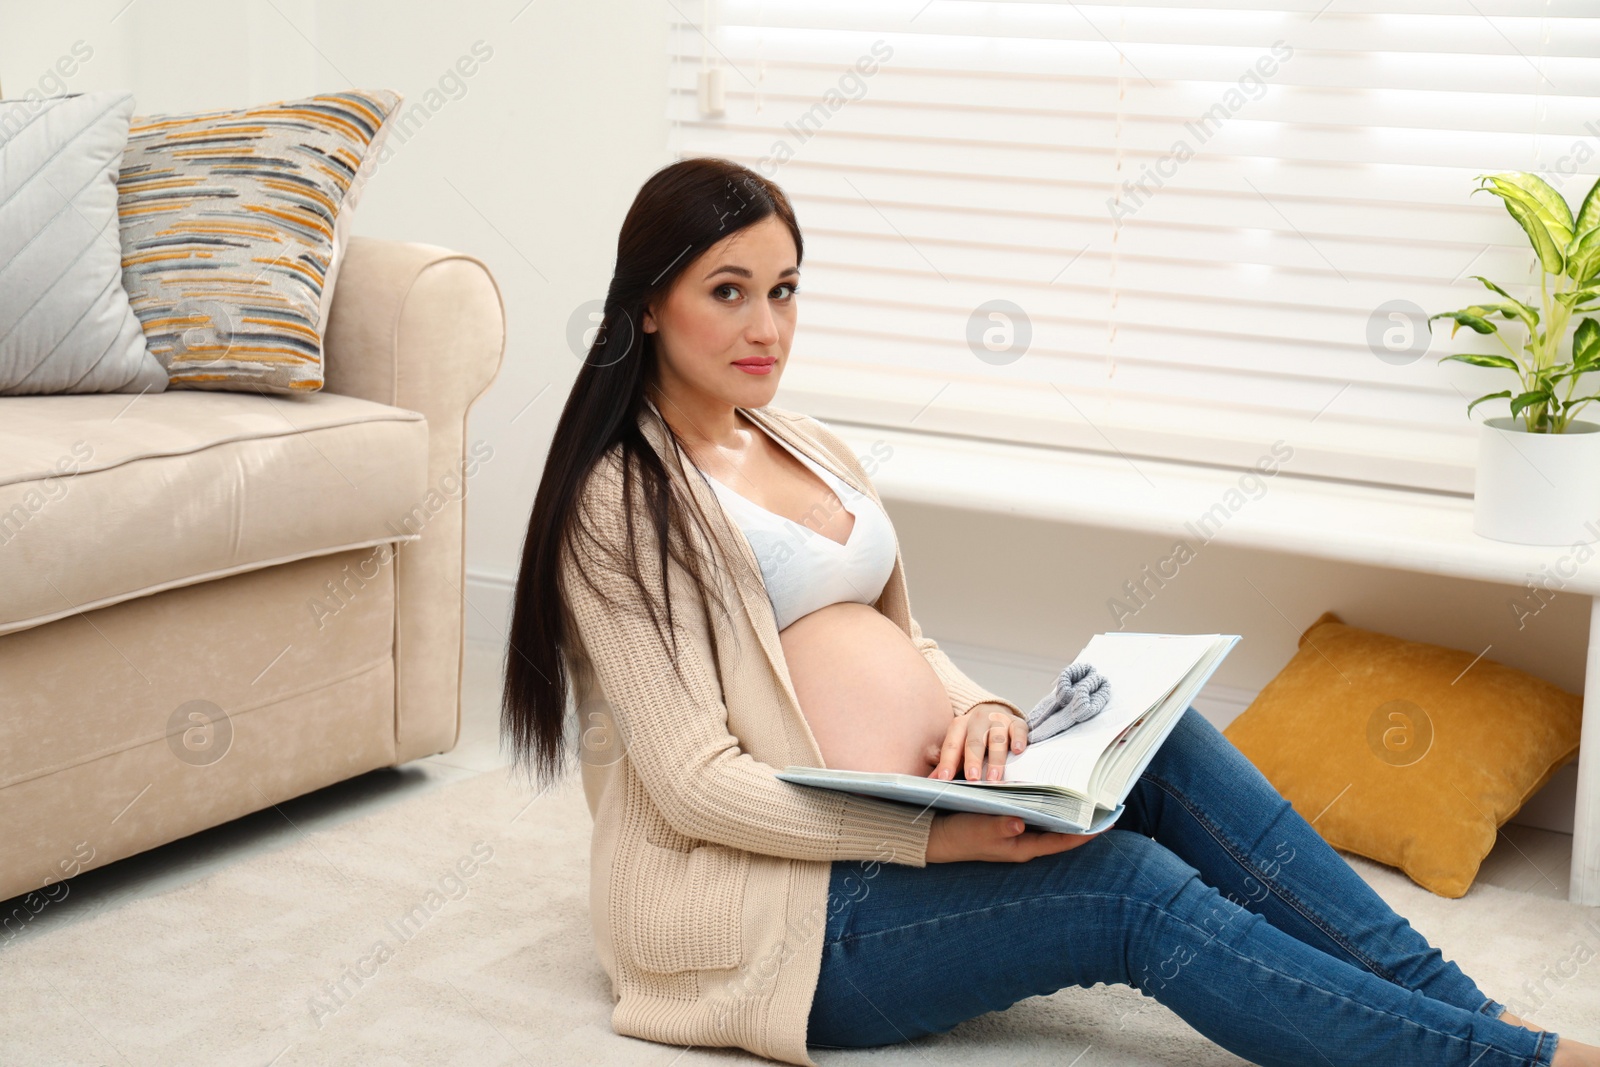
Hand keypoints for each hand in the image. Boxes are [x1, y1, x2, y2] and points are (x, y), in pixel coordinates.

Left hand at [924, 702, 1027, 781]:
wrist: (994, 712)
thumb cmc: (974, 735)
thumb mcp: (960, 746)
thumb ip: (948, 763)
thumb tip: (932, 781)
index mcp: (960, 725)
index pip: (952, 745)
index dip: (948, 762)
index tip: (945, 778)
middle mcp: (978, 720)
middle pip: (974, 741)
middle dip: (973, 760)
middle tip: (972, 778)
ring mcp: (998, 720)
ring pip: (997, 738)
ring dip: (996, 759)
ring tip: (994, 777)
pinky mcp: (1016, 722)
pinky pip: (1018, 729)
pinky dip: (1018, 739)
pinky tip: (1017, 750)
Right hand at [925, 811, 1099, 862]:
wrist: (936, 834)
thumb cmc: (959, 834)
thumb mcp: (978, 828)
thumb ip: (999, 825)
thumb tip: (1020, 820)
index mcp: (1023, 847)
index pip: (1062, 842)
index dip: (1085, 834)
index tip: (1107, 823)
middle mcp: (1024, 841)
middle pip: (1060, 832)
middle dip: (1080, 818)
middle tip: (1101, 803)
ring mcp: (1017, 831)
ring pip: (1050, 821)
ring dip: (1066, 810)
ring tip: (1085, 794)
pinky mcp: (1009, 821)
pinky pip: (1036, 812)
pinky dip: (1047, 802)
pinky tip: (1053, 788)